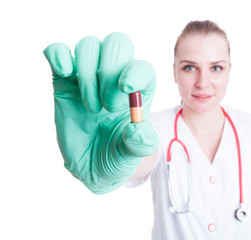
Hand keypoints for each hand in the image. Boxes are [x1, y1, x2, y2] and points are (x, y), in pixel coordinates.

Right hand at [43, 33, 157, 193]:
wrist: (90, 165)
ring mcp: (89, 76)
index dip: (135, 72)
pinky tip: (64, 73)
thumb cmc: (116, 155)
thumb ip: (141, 144)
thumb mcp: (132, 155)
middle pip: (117, 44)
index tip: (126, 89)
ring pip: (89, 46)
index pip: (142, 67)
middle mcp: (115, 76)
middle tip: (107, 107)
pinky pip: (58, 51)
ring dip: (87, 76)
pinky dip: (58, 55)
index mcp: (139, 90)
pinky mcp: (63, 80)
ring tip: (91, 108)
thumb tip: (137, 129)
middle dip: (109, 72)